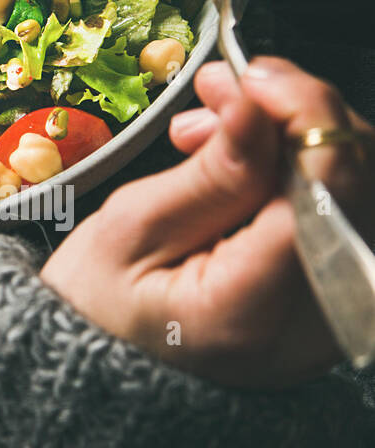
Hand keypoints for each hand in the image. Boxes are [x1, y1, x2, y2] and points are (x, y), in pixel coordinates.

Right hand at [40, 56, 374, 387]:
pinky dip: (300, 162)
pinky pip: (342, 204)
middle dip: (297, 114)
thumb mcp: (129, 231)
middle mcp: (322, 318)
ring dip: (295, 133)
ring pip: (360, 183)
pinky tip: (240, 155)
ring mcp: (339, 307)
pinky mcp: (338, 287)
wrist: (100, 371)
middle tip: (216, 92)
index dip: (303, 114)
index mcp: (258, 311)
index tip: (249, 76)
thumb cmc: (98, 305)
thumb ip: (210, 174)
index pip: (328, 190)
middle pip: (360, 179)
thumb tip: (260, 105)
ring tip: (210, 126)